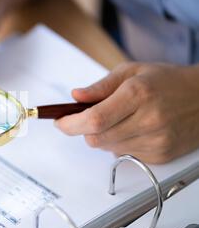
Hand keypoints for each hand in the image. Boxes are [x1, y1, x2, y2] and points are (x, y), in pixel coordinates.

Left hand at [55, 62, 198, 163]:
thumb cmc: (167, 81)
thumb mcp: (132, 72)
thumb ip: (100, 87)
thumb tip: (75, 97)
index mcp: (137, 94)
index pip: (93, 119)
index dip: (70, 124)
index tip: (59, 123)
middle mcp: (148, 120)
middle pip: (96, 138)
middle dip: (84, 129)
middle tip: (91, 116)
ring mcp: (156, 141)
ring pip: (107, 149)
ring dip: (103, 136)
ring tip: (121, 119)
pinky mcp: (160, 155)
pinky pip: (124, 155)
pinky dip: (120, 144)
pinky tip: (135, 129)